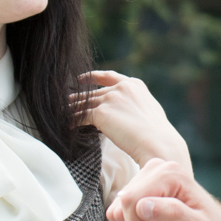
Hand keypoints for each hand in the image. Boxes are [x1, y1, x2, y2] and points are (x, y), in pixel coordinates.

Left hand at [74, 71, 192, 174]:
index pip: (109, 76)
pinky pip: (80, 116)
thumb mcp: (150, 111)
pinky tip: (67, 128)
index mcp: (134, 85)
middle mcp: (121, 88)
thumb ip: (136, 106)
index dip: (93, 77)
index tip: (81, 79)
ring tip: (61, 116)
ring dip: (71, 110)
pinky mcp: (101, 113)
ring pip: (83, 104)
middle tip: (65, 103)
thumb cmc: (158, 135)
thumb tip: (129, 114)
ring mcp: (110, 99)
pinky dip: (71, 122)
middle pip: (92, 93)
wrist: (158, 143)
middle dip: (78, 99)